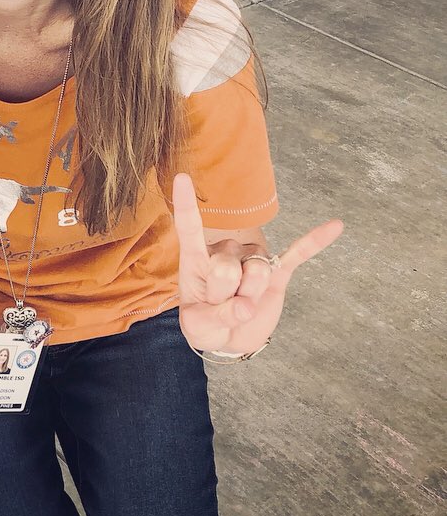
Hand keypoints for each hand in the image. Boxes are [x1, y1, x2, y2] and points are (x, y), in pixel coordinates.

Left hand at [172, 173, 342, 355]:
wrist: (231, 338)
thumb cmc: (207, 325)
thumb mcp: (199, 327)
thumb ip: (216, 316)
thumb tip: (246, 307)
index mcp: (196, 259)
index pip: (189, 228)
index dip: (186, 204)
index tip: (181, 177)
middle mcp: (225, 252)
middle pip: (224, 268)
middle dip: (223, 297)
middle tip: (219, 307)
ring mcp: (252, 260)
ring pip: (255, 272)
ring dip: (248, 298)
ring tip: (238, 305)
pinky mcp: (277, 273)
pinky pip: (297, 255)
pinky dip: (314, 242)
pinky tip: (335, 226)